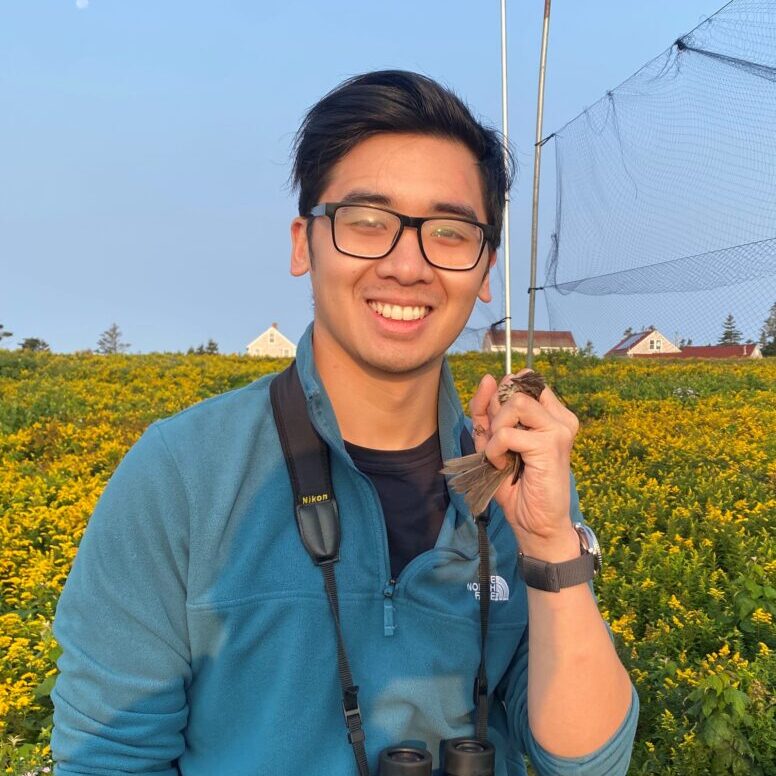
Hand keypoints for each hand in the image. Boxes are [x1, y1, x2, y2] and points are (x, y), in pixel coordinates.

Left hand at [469, 370, 580, 558]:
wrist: (535, 523)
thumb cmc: (516, 485)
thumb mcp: (493, 441)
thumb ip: (487, 412)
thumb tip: (488, 379)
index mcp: (551, 413)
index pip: (522, 382)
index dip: (500, 396)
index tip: (494, 422)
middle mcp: (560, 416)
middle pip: (516, 390)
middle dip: (495, 414)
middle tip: (497, 442)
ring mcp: (559, 428)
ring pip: (514, 404)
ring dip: (496, 430)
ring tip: (500, 453)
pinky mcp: (550, 444)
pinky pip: (507, 433)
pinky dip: (495, 449)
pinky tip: (502, 464)